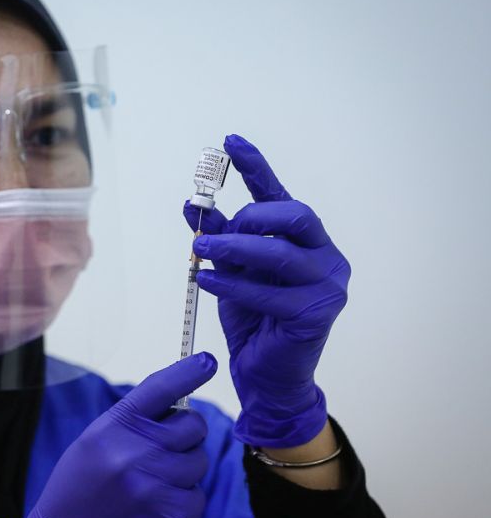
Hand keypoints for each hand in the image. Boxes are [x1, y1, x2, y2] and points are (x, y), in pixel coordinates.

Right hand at [0, 354, 214, 517]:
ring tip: (152, 486)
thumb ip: (131, 427)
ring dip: (184, 472)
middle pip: (193, 426)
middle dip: (187, 436)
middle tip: (167, 451)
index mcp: (112, 428)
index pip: (159, 388)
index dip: (187, 372)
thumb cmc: (75, 494)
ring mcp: (155, 484)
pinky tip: (155, 510)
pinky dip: (183, 503)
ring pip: (198, 462)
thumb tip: (176, 410)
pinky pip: (197, 497)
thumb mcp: (92, 446)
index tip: (207, 361)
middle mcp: (135, 451)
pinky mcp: (170, 516)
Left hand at [183, 134, 349, 447]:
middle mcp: (324, 257)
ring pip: (279, 253)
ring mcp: (327, 285)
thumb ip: (218, 239)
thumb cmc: (254, 319)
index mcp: (304, 241)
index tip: (230, 142)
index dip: (257, 167)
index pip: (281, 195)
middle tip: (212, 232)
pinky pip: (269, 292)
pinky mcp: (316, 315)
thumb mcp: (230, 272)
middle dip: (249, 216)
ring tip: (199, 251)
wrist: (266, 376)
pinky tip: (207, 281)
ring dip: (234, 248)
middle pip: (292, 215)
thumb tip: (191, 206)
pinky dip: (233, 284)